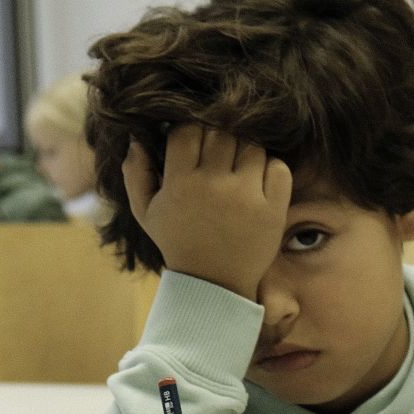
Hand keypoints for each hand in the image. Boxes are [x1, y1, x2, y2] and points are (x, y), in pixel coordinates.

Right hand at [120, 125, 290, 298]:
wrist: (214, 283)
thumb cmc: (178, 242)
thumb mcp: (147, 213)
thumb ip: (136, 174)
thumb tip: (136, 139)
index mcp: (180, 184)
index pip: (188, 130)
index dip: (190, 132)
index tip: (193, 146)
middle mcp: (214, 186)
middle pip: (221, 133)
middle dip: (218, 140)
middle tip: (217, 158)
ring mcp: (246, 196)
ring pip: (251, 146)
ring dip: (245, 153)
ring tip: (236, 172)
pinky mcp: (273, 208)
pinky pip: (278, 167)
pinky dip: (270, 168)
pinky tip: (257, 182)